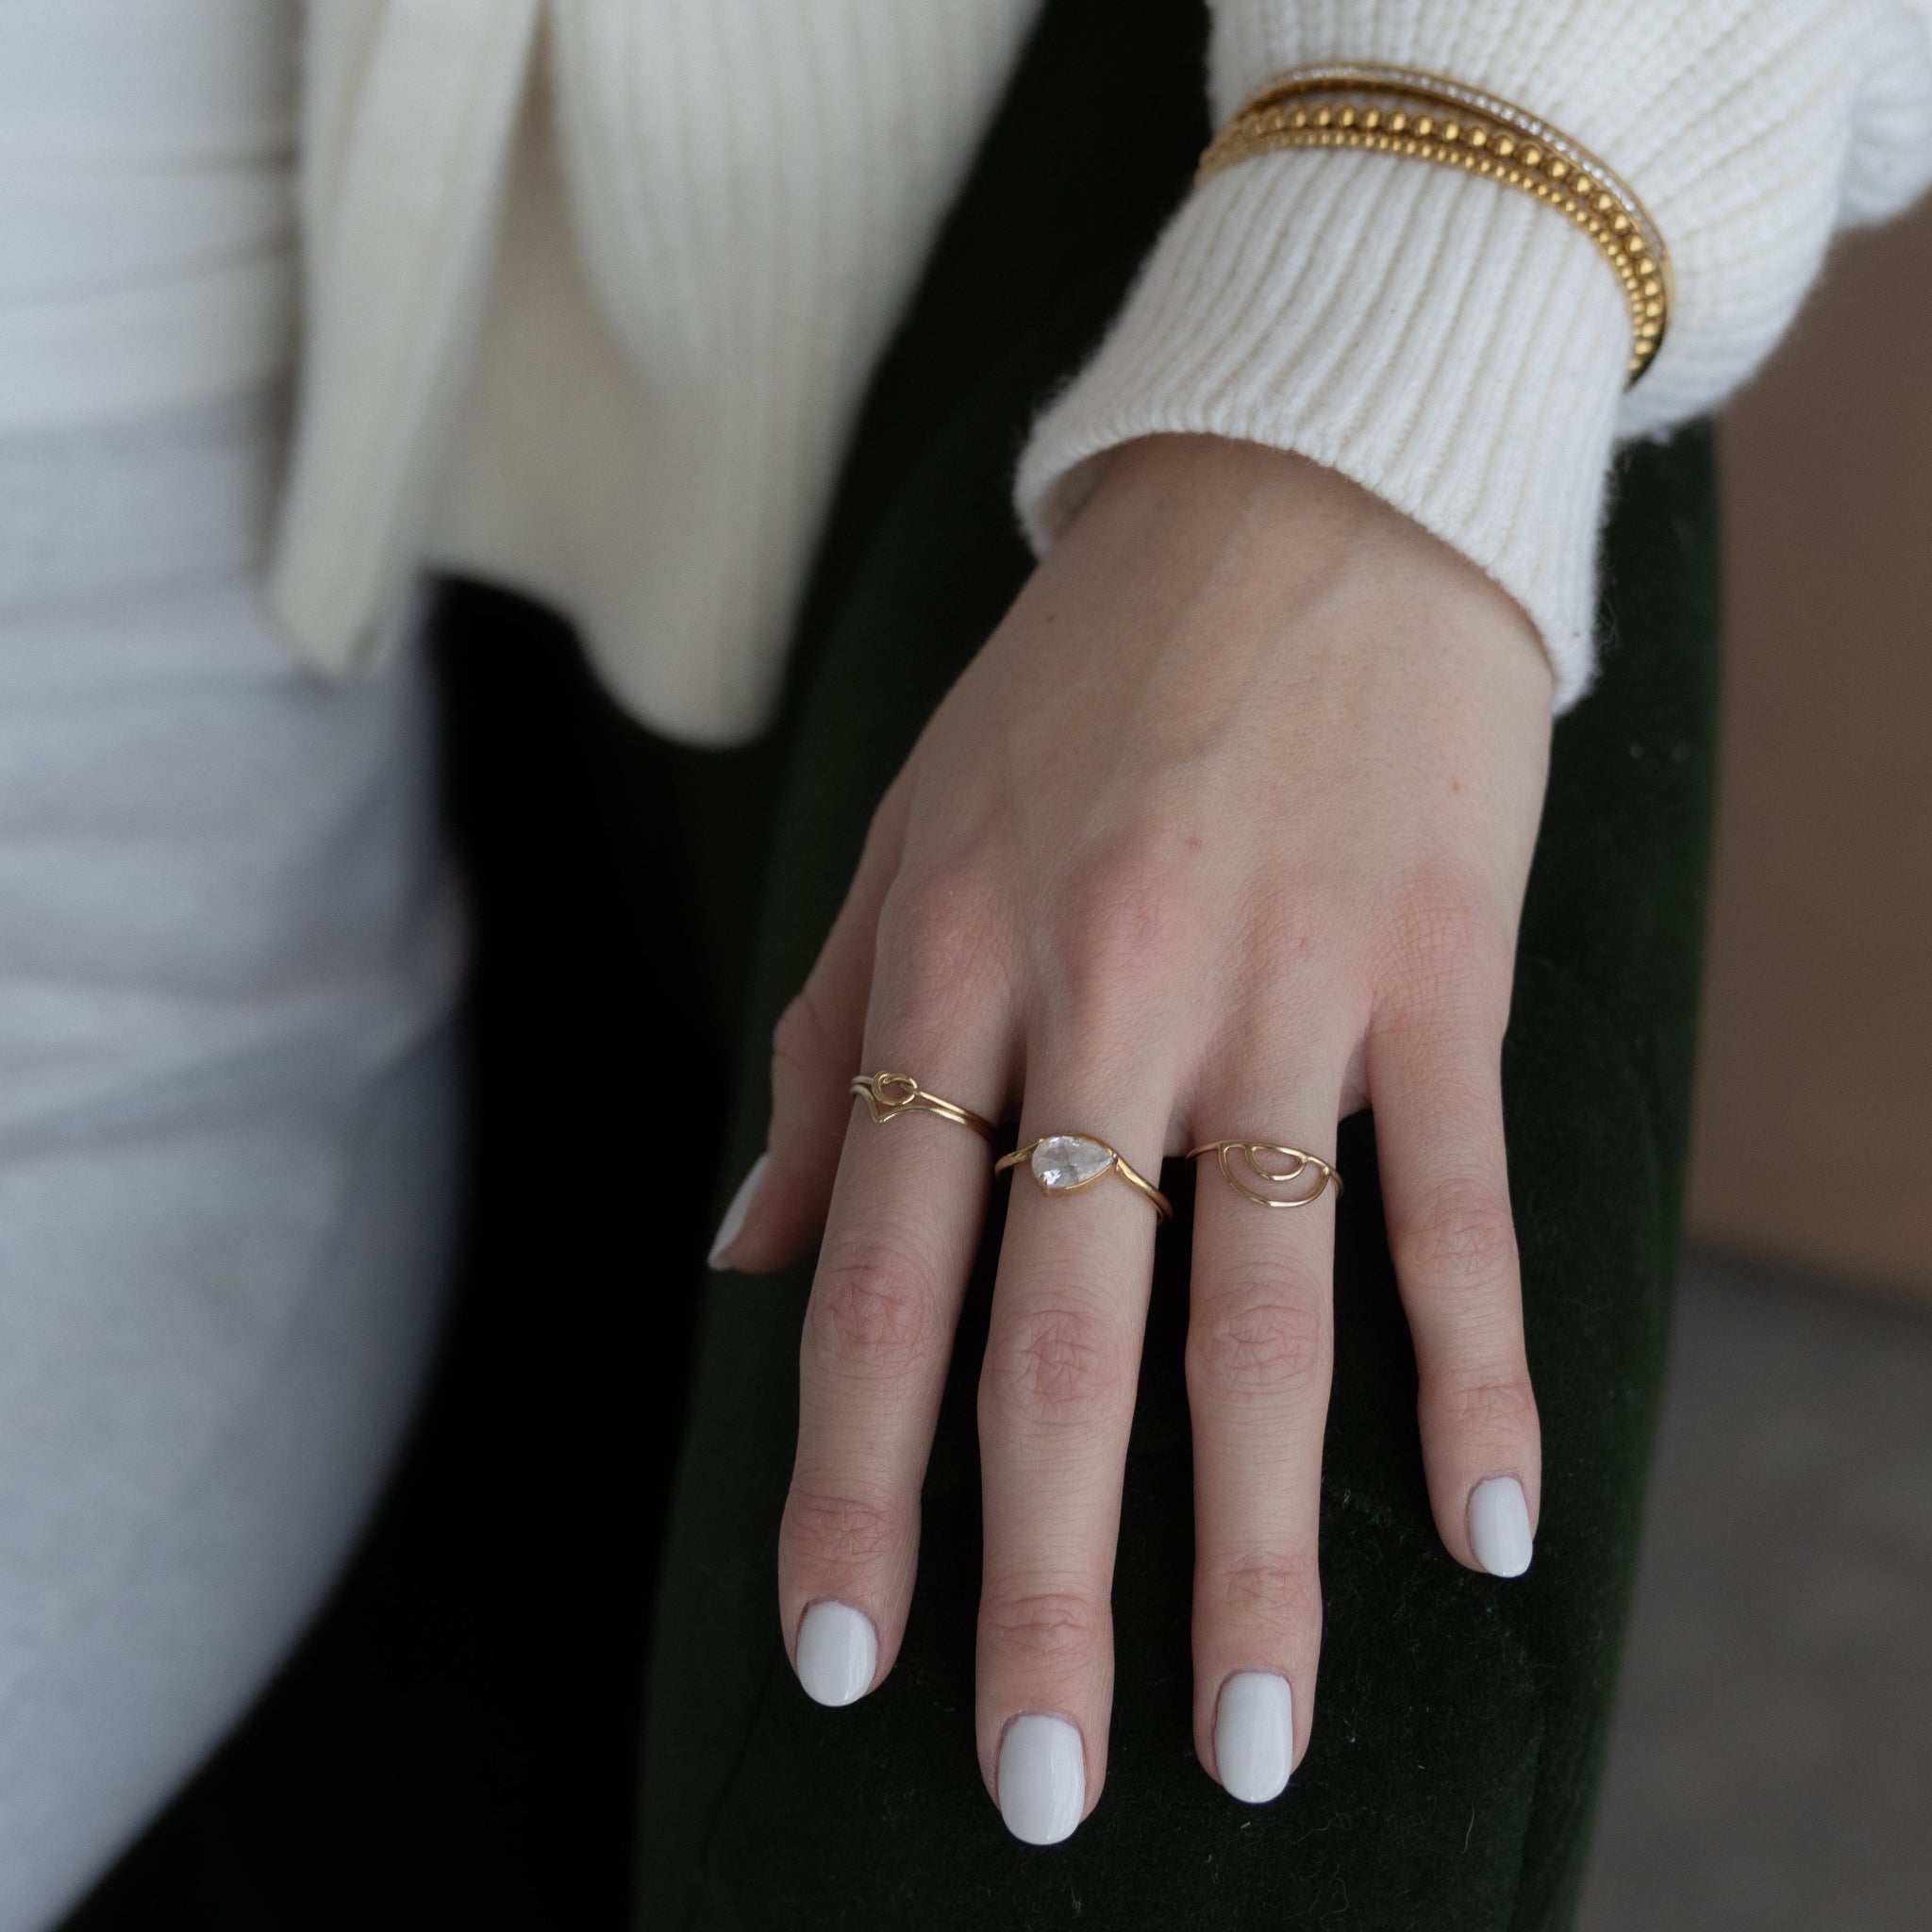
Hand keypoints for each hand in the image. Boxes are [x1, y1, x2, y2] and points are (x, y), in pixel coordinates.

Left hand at [712, 433, 1551, 1840]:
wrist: (1295, 490)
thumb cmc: (1078, 685)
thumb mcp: (904, 841)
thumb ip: (823, 1052)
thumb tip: (740, 1258)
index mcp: (952, 971)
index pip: (883, 1280)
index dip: (854, 1482)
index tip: (842, 1656)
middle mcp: (1107, 996)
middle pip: (1060, 1339)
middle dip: (1038, 1581)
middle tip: (1035, 1785)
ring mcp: (1283, 985)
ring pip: (1257, 1311)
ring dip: (1259, 1543)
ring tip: (1253, 1732)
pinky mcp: (1438, 964)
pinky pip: (1457, 1200)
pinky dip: (1477, 1368)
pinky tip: (1496, 1529)